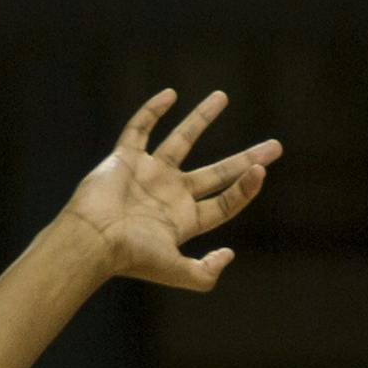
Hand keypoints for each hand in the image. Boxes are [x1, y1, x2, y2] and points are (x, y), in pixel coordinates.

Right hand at [59, 89, 280, 291]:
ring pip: (182, 140)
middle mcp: (171, 195)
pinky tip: (170, 94)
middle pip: (218, 173)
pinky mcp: (124, 159)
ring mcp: (148, 174)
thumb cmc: (131, 257)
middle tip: (275, 147)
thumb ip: (205, 273)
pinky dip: (152, 111)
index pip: (226, 202)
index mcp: (185, 220)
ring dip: (201, 119)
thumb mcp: (177, 272)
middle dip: (246, 160)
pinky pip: (139, 129)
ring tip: (222, 96)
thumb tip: (230, 254)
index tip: (261, 171)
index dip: (246, 188)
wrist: (91, 240)